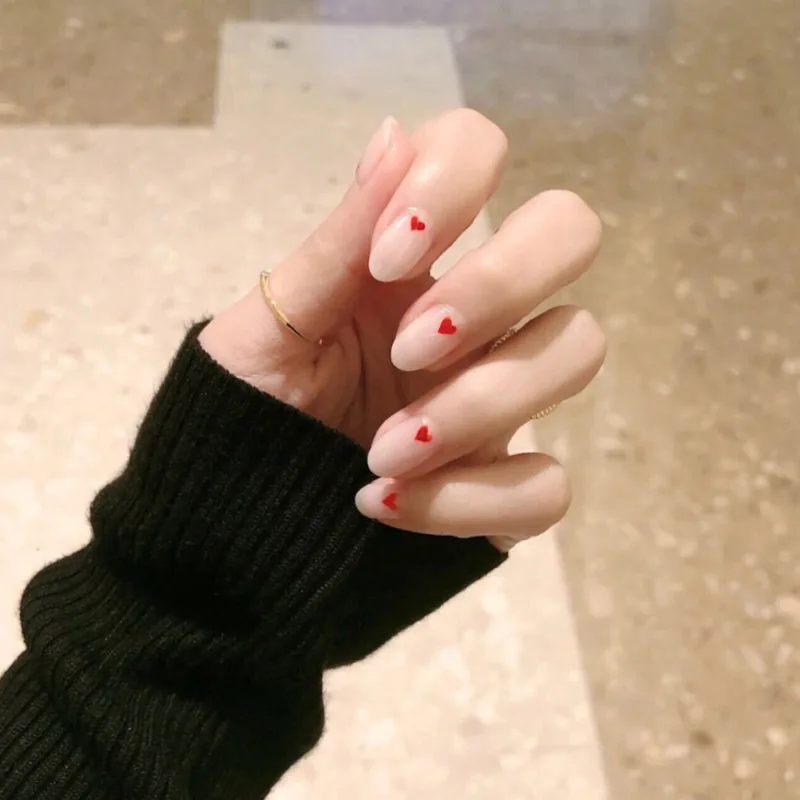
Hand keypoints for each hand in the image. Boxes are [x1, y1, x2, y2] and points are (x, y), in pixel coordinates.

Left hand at [199, 109, 604, 548]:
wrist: (235, 516)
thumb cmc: (247, 408)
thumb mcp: (275, 322)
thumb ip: (339, 241)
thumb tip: (393, 133)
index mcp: (412, 260)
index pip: (480, 151)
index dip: (455, 183)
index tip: (388, 259)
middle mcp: (474, 315)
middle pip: (571, 231)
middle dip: (498, 284)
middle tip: (408, 349)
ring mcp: (499, 399)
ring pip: (576, 351)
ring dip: (479, 405)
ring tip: (382, 451)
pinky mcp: (504, 488)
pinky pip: (546, 486)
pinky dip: (467, 503)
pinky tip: (388, 505)